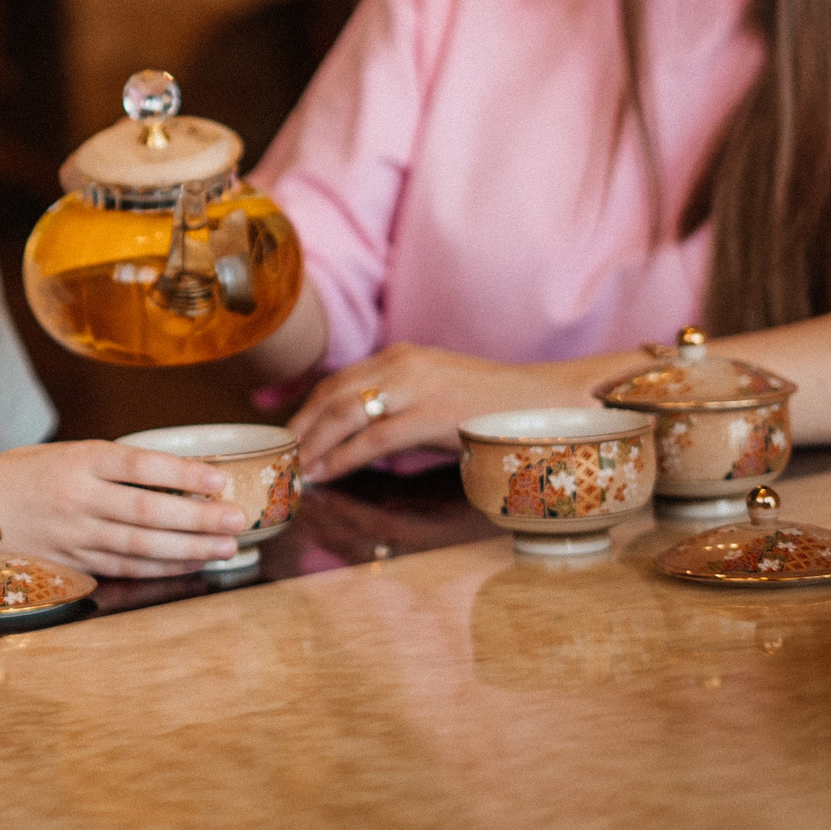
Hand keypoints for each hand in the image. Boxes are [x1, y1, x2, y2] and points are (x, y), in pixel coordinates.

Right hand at [0, 439, 253, 576]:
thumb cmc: (15, 477)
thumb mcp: (58, 453)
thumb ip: (105, 464)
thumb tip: (166, 475)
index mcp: (75, 461)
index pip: (139, 465)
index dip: (183, 474)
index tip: (219, 478)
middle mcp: (76, 499)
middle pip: (148, 511)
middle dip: (198, 518)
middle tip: (236, 519)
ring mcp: (74, 536)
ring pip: (141, 546)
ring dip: (189, 548)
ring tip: (225, 547)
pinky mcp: (71, 564)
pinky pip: (124, 567)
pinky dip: (161, 568)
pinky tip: (189, 564)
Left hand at [289, 344, 607, 480]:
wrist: (550, 401)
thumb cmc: (496, 406)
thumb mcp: (438, 394)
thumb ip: (400, 405)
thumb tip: (361, 436)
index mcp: (401, 356)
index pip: (338, 380)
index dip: (307, 407)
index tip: (289, 432)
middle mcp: (402, 364)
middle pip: (331, 394)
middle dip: (301, 426)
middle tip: (280, 454)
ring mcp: (416, 387)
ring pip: (344, 413)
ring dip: (314, 443)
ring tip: (297, 467)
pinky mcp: (431, 414)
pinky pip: (373, 438)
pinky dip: (342, 457)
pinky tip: (325, 472)